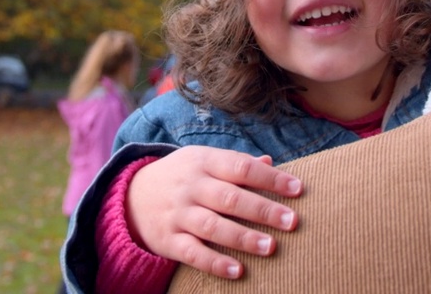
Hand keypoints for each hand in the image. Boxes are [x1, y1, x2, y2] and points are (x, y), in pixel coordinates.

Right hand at [125, 145, 302, 278]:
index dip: (271, 178)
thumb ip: (235, 163)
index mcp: (204, 162)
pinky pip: (192, 253)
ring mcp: (178, 214)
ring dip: (243, 237)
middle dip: (263, 210)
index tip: (298, 189)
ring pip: (213, 226)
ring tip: (270, 247)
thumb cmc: (181, 177)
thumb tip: (270, 163)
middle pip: (230, 198)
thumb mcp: (203, 160)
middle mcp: (191, 187)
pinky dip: (215, 263)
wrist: (131, 196)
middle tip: (292, 221)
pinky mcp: (169, 240)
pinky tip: (237, 271)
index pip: (241, 167)